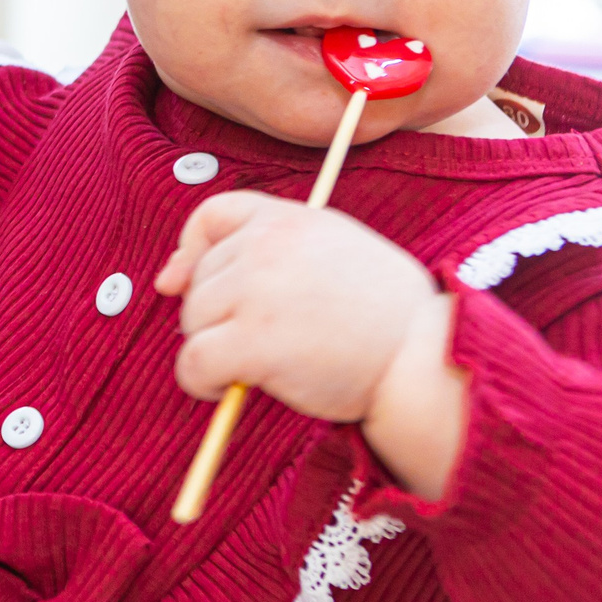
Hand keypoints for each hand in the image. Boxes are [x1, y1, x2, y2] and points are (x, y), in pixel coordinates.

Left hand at [154, 191, 466, 496]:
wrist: (424, 359)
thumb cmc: (385, 317)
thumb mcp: (337, 250)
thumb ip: (275, 249)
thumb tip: (177, 278)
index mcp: (291, 218)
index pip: (213, 214)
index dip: (189, 250)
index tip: (178, 282)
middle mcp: (268, 246)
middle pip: (199, 278)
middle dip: (214, 315)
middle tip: (259, 341)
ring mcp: (257, 292)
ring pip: (192, 321)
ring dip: (209, 349)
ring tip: (252, 366)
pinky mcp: (253, 342)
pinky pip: (192, 362)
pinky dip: (199, 381)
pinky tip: (226, 387)